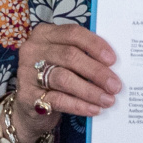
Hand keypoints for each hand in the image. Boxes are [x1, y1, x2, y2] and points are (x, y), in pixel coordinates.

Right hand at [9, 24, 121, 142]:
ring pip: (63, 78)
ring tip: (108, 99)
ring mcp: (26, 72)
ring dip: (90, 91)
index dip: (95, 45)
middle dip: (97, 72)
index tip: (113, 60)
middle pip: (70, 56)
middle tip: (115, 85)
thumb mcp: (68, 62)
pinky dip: (79, 105)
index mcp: (45, 34)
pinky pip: (57, 99)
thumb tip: (116, 66)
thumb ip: (86, 56)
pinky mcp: (26, 95)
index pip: (73, 33)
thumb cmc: (57, 77)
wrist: (30, 106)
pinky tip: (94, 109)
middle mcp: (33, 50)